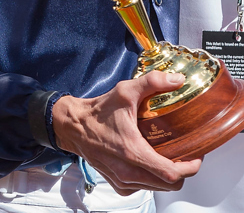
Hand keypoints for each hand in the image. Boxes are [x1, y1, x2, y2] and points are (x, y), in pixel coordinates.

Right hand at [51, 72, 201, 194]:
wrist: (73, 126)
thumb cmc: (98, 112)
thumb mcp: (125, 92)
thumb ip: (152, 83)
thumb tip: (176, 80)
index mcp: (133, 153)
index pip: (172, 174)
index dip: (190, 167)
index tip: (196, 156)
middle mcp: (129, 172)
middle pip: (169, 184)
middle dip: (182, 171)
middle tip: (185, 154)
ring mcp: (123, 181)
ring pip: (157, 187)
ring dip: (167, 175)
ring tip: (169, 156)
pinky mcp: (119, 185)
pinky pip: (144, 187)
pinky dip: (152, 178)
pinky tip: (150, 161)